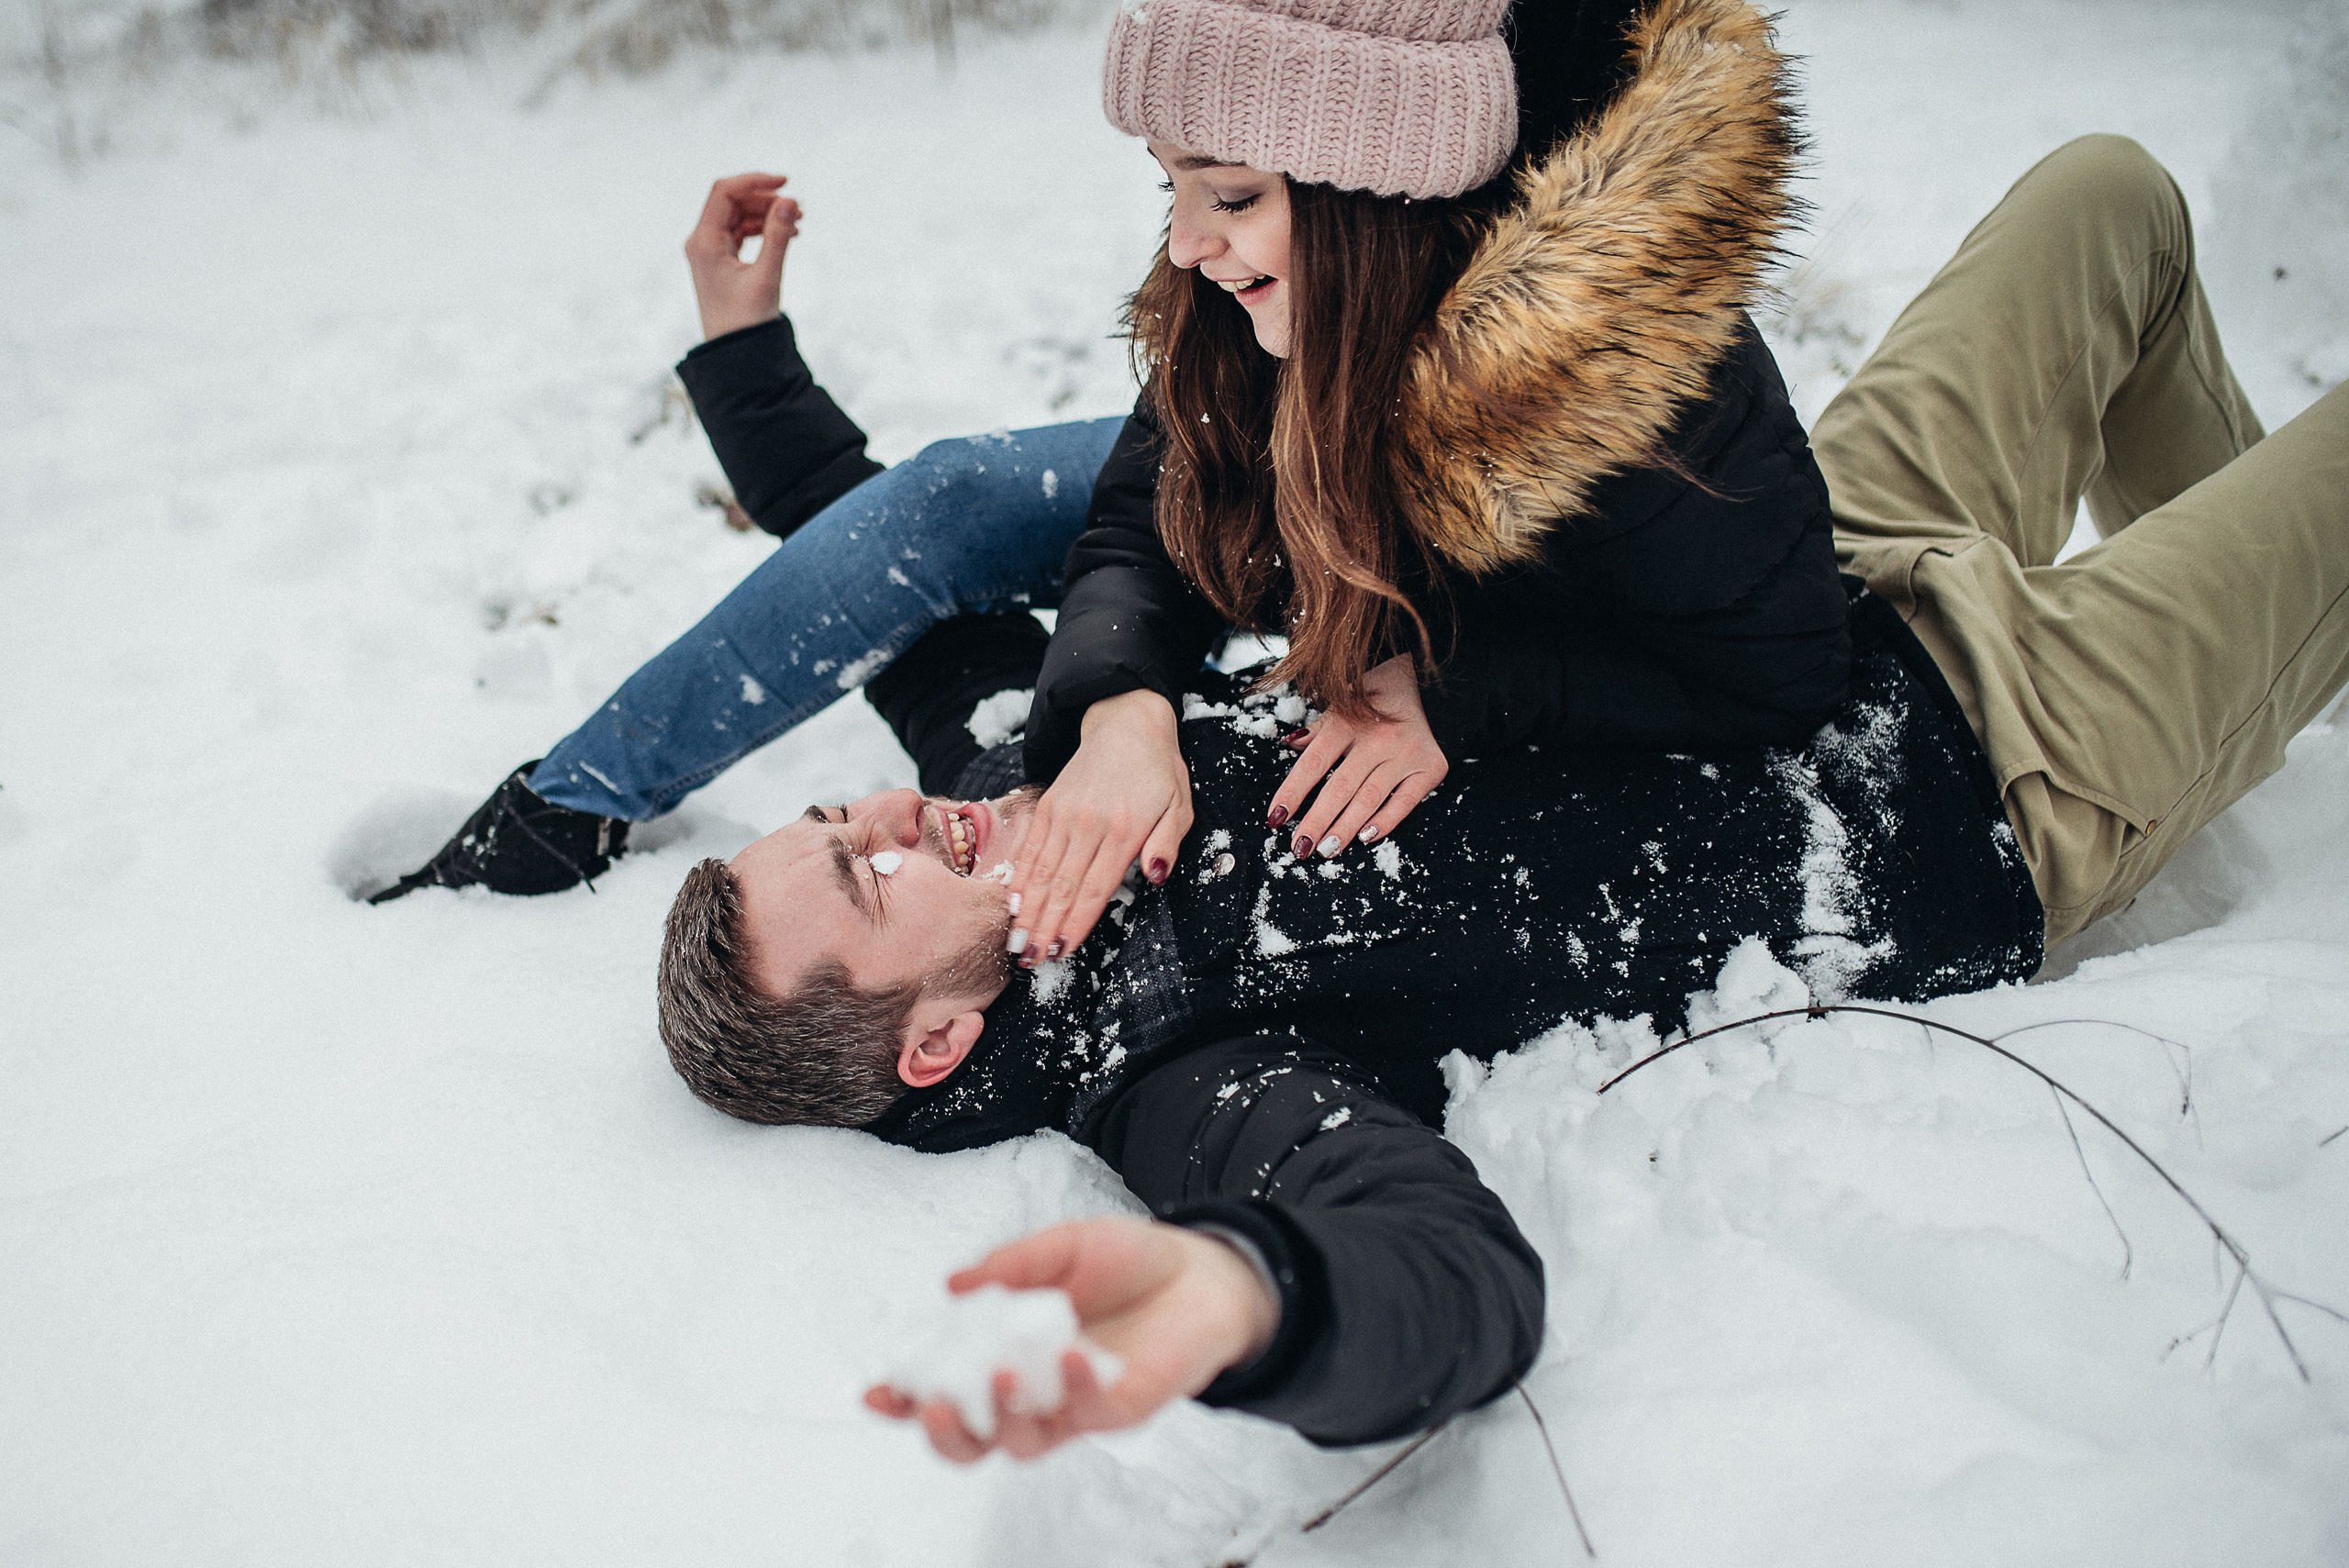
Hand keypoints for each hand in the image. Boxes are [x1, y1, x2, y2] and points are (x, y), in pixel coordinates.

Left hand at [683, 172, 801, 340]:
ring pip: (738, 216)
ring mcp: (709, 251)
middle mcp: (702, 242)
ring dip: (766, 214)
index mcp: (704, 241)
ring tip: (797, 223)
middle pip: (732, 201)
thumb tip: (789, 201)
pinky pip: (740, 233)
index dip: (755, 181)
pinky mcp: (720, 261)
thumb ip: (778, 236)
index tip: (785, 183)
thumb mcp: (766, 276)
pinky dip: (762, 229)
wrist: (735, 354)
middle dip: (765, 200)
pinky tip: (785, 234)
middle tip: (797, 209)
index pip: (724, 192)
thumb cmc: (746, 321)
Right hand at [863, 1217, 1278, 1462]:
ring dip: (1003, 1415)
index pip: (944, 1386)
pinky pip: (1084, 1412)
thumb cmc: (1127, 1261)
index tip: (878, 1391)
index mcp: (1004, 1349)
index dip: (905, 1396)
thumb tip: (954, 1285)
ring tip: (1002, 1374)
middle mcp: (1031, 1388)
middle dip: (944, 1430)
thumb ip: (1011, 1266)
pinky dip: (1072, 1386)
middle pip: (972, 1439)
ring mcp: (1071, 1405)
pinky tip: (1072, 1352)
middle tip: (933, 1404)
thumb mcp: (1062, 1246)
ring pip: (1020, 1443)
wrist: (1201, 1270)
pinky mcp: (1115, 1407)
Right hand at [1004, 689, 1189, 967]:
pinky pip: (1031, 849)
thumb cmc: (1158, 772)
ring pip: (1041, 872)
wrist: (1126, 723)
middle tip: (1030, 960)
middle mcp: (1089, 823)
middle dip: (1044, 927)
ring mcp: (1064, 814)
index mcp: (1125, 829)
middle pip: (1062, 886)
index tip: (1062, 950)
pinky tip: (1012, 904)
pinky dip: (1020, 879)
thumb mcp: (1180, 805)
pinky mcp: (1048, 807)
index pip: (1095, 887)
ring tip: (1016, 943)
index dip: (1077, 923)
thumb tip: (1157, 875)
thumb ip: (1168, 842)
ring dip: (1027, 911)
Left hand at [1266, 654, 1447, 858]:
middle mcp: (1377, 738)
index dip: (1292, 792)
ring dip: (1345, 828)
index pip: (1313, 763)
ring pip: (1369, 799)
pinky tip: (1365, 837)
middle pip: (1340, 787)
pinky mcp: (1430, 767)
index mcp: (1348, 721)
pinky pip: (1405, 801)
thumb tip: (1289, 744)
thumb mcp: (1343, 704)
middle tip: (1300, 847)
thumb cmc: (1378, 697)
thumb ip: (1318, 730)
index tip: (1276, 817)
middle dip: (1316, 821)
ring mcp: (1405, 754)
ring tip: (1326, 849)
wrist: (1432, 685)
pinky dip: (1385, 821)